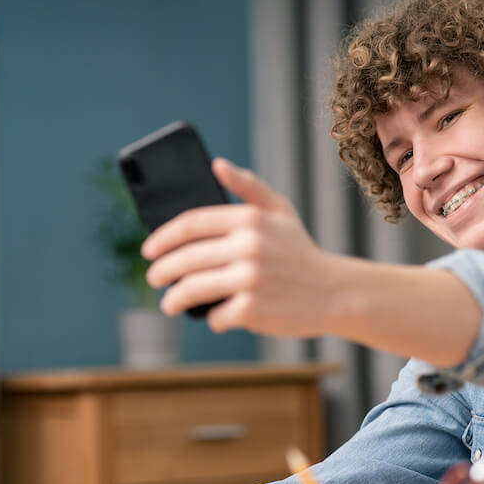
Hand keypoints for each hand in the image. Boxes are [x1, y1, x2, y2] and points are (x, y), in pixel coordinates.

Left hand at [141, 158, 344, 336]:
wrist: (334, 293)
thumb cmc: (302, 252)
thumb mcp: (280, 211)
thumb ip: (248, 187)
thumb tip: (217, 165)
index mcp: (249, 219)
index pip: (191, 224)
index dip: (163, 238)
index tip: (149, 250)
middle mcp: (248, 246)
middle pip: (186, 258)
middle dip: (162, 271)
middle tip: (154, 279)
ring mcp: (249, 279)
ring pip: (193, 288)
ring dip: (174, 299)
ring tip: (169, 304)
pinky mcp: (252, 309)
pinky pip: (216, 315)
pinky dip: (213, 318)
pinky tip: (216, 317)